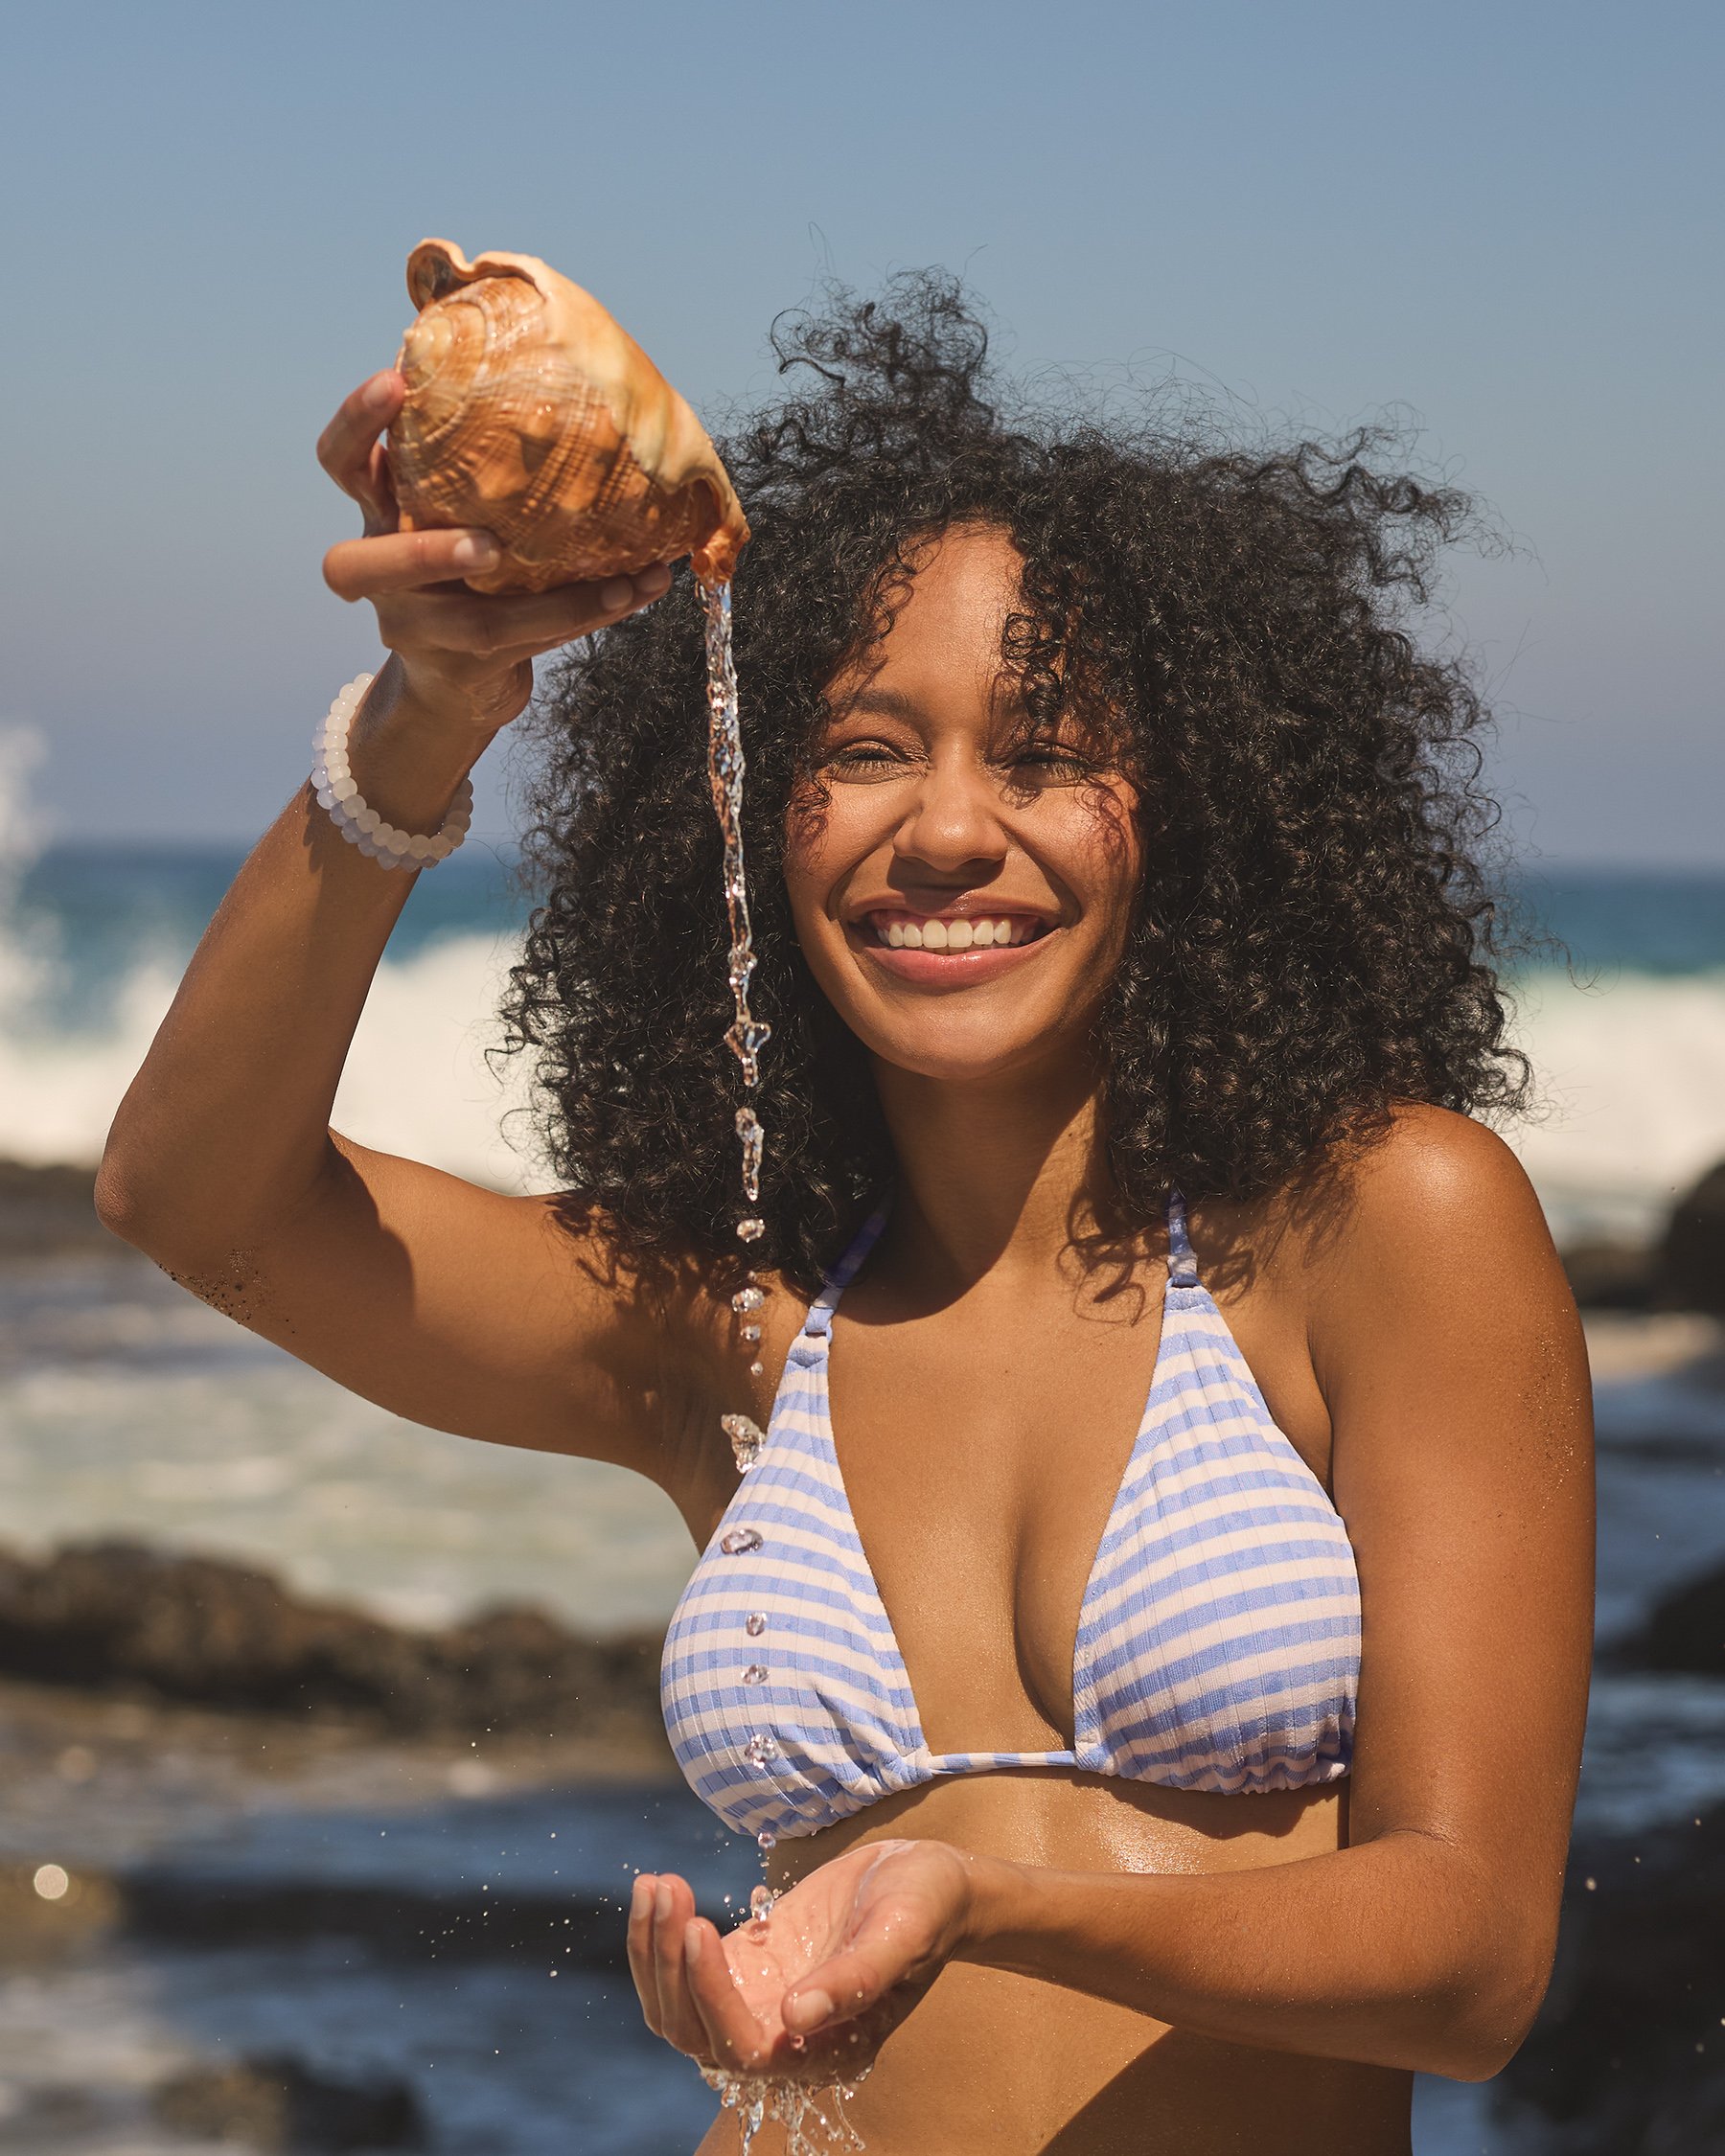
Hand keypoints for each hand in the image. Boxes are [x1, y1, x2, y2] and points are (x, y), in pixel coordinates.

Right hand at [316, 371, 671, 733]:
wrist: (458, 682)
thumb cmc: (466, 568)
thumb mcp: (456, 507)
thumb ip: (472, 459)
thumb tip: (555, 354)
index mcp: (380, 514)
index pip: (341, 463)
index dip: (356, 423)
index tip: (395, 381)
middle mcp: (380, 578)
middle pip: (353, 568)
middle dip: (423, 555)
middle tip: (487, 545)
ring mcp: (414, 629)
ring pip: (474, 622)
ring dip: (554, 604)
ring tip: (619, 585)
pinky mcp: (461, 668)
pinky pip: (529, 644)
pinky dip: (589, 615)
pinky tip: (639, 591)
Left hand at [628, 1838, 978, 2084]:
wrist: (927, 1878)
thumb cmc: (925, 1906)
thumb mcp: (900, 1934)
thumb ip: (854, 1979)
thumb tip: (795, 2019)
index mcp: (824, 2050)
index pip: (744, 2047)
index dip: (711, 1996)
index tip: (698, 1929)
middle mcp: (783, 2040)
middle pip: (695, 2031)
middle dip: (669, 1964)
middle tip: (666, 1889)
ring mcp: (759, 2001)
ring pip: (677, 2004)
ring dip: (655, 1949)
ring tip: (655, 1884)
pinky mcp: (747, 1964)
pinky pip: (685, 1967)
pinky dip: (661, 1933)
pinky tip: (657, 1885)